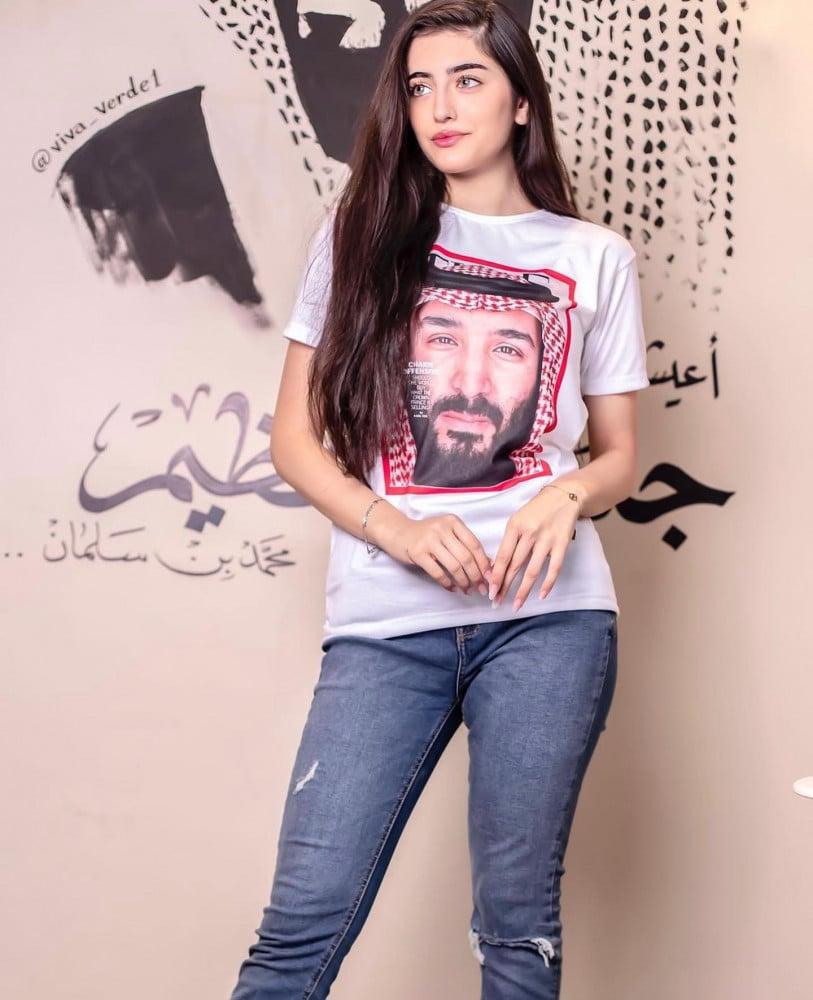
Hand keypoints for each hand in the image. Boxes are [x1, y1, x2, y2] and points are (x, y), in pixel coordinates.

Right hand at [387, 513, 491, 595]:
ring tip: (467, 590)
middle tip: (481, 588)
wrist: (398, 532)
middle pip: (466, 557)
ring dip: (463, 582)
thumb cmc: (426, 535)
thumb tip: (488, 565)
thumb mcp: (447, 533)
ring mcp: (429, 540)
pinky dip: (447, 583)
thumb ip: (464, 545)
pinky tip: (452, 588)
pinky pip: (438, 572)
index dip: (484, 563)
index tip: (490, 577)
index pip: (474, 544)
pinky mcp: (418, 553)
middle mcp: (442, 528)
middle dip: (476, 576)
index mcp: (453, 522)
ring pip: (454, 566)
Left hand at [488, 487, 580, 610]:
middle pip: (515, 566)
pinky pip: (554, 568)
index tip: (491, 591)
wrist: (563, 496)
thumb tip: (497, 567)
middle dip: (505, 587)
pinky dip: (548, 583)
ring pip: (532, 570)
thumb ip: (509, 542)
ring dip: (523, 590)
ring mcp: (547, 539)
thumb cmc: (535, 511)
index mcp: (514, 526)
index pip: (503, 556)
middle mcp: (530, 533)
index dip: (496, 576)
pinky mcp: (562, 543)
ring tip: (516, 605)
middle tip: (497, 602)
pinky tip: (540, 596)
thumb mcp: (517, 520)